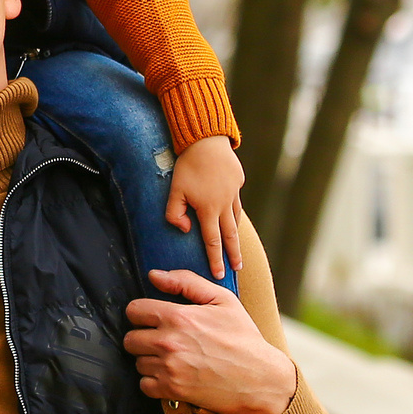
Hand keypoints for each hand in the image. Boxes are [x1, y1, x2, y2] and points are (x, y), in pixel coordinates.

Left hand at [125, 269, 296, 413]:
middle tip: (163, 340)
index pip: (134, 311)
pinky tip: (171, 375)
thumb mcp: (223, 300)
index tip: (153, 320)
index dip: (142, 314)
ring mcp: (169, 368)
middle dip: (143, 338)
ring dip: (150, 360)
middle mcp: (169, 342)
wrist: (260, 378)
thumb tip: (154, 275)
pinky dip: (154, 382)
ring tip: (173, 358)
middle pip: (130, 339)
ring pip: (137, 362)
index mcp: (179, 317)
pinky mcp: (172, 390)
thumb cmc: (243, 338)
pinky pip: (144, 384)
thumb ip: (186, 282)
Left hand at [166, 135, 246, 278]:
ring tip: (237, 247)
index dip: (215, 259)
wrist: (207, 140)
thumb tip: (185, 229)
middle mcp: (224, 204)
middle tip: (238, 269)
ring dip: (236, 235)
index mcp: (208, 209)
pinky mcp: (237, 182)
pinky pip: (236, 201)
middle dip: (233, 254)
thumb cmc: (187, 165)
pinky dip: (234, 212)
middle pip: (230, 235)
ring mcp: (233, 193)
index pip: (212, 241)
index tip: (220, 274)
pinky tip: (232, 217)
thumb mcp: (174, 190)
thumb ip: (174, 213)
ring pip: (236, 219)